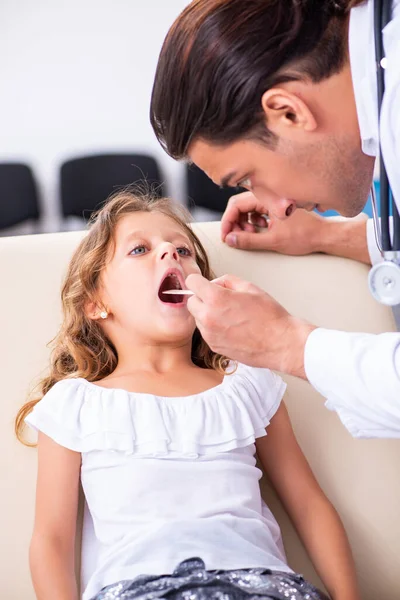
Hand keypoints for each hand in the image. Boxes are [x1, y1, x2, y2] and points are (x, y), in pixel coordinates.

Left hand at [185, 273, 314, 377]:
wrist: (280, 343)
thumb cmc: (269, 316)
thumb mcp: (250, 287)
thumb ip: (227, 281)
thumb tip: (215, 283)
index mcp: (216, 299)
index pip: (191, 282)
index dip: (199, 281)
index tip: (204, 284)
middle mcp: (208, 317)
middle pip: (191, 302)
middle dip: (201, 298)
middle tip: (218, 299)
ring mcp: (210, 334)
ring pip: (197, 318)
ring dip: (206, 313)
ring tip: (228, 315)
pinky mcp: (214, 347)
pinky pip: (206, 332)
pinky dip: (213, 328)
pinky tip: (230, 327)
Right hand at [221, 191, 325, 253]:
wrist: (324, 235)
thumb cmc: (305, 235)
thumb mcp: (274, 241)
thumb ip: (249, 241)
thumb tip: (230, 239)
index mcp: (267, 198)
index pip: (235, 205)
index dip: (227, 222)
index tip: (225, 236)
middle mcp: (268, 196)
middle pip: (239, 205)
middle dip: (235, 223)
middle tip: (236, 238)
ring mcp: (272, 200)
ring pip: (247, 208)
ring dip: (244, 223)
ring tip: (251, 235)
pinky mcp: (275, 206)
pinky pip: (256, 210)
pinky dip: (253, 222)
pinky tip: (260, 230)